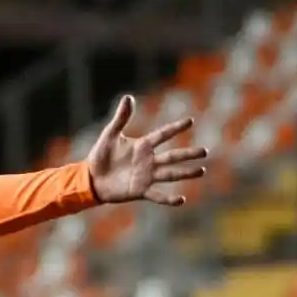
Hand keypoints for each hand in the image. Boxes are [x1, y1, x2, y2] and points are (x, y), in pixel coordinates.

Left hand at [86, 94, 207, 205]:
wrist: (91, 179)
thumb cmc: (101, 156)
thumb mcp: (110, 135)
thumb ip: (121, 118)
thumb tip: (128, 97)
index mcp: (143, 146)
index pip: (162, 134)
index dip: (175, 128)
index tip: (190, 120)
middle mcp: (148, 160)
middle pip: (172, 156)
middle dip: (189, 154)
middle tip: (205, 151)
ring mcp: (146, 176)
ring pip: (170, 174)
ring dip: (186, 173)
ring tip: (201, 171)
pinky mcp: (140, 191)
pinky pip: (157, 195)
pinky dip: (168, 199)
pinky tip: (181, 200)